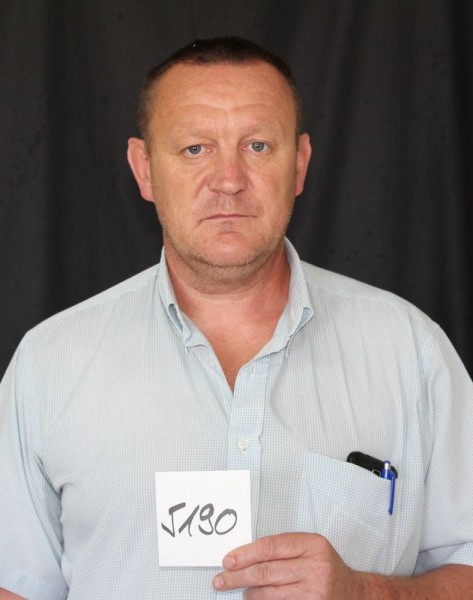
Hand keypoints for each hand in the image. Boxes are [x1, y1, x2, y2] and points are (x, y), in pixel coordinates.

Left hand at [213, 532, 360, 598]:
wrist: (354, 592)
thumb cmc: (325, 566)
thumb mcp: (309, 547)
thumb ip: (282, 548)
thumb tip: (244, 556)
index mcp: (313, 545)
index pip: (270, 547)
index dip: (245, 554)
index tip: (228, 560)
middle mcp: (316, 568)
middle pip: (266, 572)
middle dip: (238, 576)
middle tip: (221, 579)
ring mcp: (315, 593)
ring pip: (269, 594)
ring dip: (249, 593)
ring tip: (241, 590)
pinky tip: (255, 599)